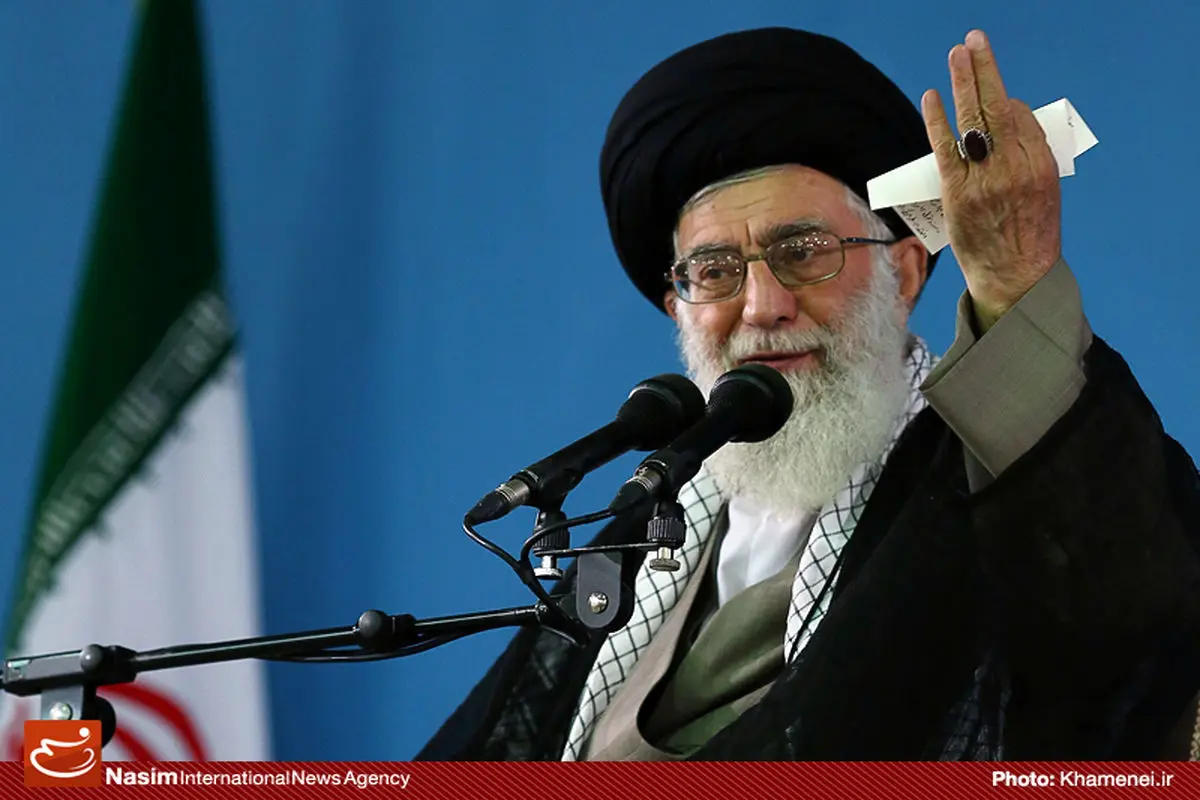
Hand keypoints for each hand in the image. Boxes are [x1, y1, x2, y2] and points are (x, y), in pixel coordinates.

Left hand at [921, 29, 1061, 331]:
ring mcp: (984, 182)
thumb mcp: (1044, 192)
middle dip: (985, 70)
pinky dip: (936, 120)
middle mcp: (1014, 169)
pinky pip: (945, 149)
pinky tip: (931, 97)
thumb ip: (1029, 155)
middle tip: (974, 41)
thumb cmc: (1028, 234)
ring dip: (963, 83)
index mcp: (1041, 166)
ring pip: (972, 122)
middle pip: (997, 108)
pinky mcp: (958, 195)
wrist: (1014, 278)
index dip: (1006, 101)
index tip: (997, 93)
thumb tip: (1006, 120)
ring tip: (957, 54)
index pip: (1021, 117)